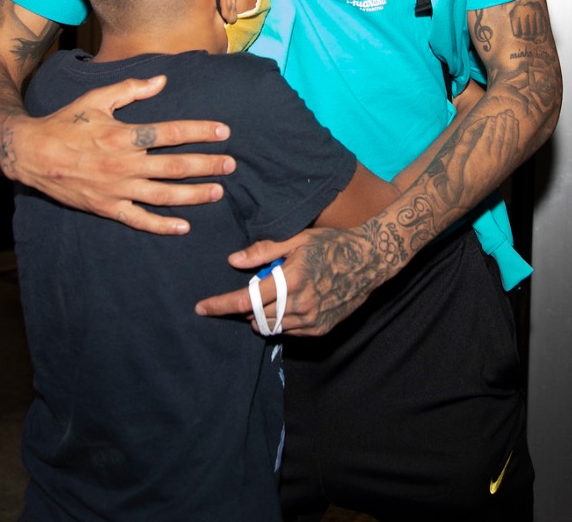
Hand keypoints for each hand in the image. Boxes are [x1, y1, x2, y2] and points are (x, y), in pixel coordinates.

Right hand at [6, 75, 233, 234]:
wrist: (30, 154)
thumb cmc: (65, 124)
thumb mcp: (96, 99)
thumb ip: (131, 90)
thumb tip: (162, 80)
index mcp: (123, 135)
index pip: (171, 133)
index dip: (200, 132)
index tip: (223, 132)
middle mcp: (124, 164)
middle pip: (175, 166)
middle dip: (207, 165)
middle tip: (231, 165)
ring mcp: (117, 189)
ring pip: (163, 195)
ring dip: (193, 195)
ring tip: (217, 192)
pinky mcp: (107, 207)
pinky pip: (139, 220)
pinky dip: (162, 225)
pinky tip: (184, 226)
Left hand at [195, 226, 388, 336]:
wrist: (370, 260)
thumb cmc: (332, 244)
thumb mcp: (297, 239)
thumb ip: (263, 251)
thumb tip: (233, 261)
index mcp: (290, 279)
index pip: (245, 298)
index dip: (220, 305)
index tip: (201, 308)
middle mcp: (300, 304)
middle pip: (254, 316)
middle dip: (242, 308)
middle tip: (247, 292)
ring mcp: (311, 319)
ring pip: (271, 327)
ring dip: (261, 316)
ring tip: (270, 297)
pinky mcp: (320, 328)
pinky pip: (290, 331)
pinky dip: (281, 321)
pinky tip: (289, 304)